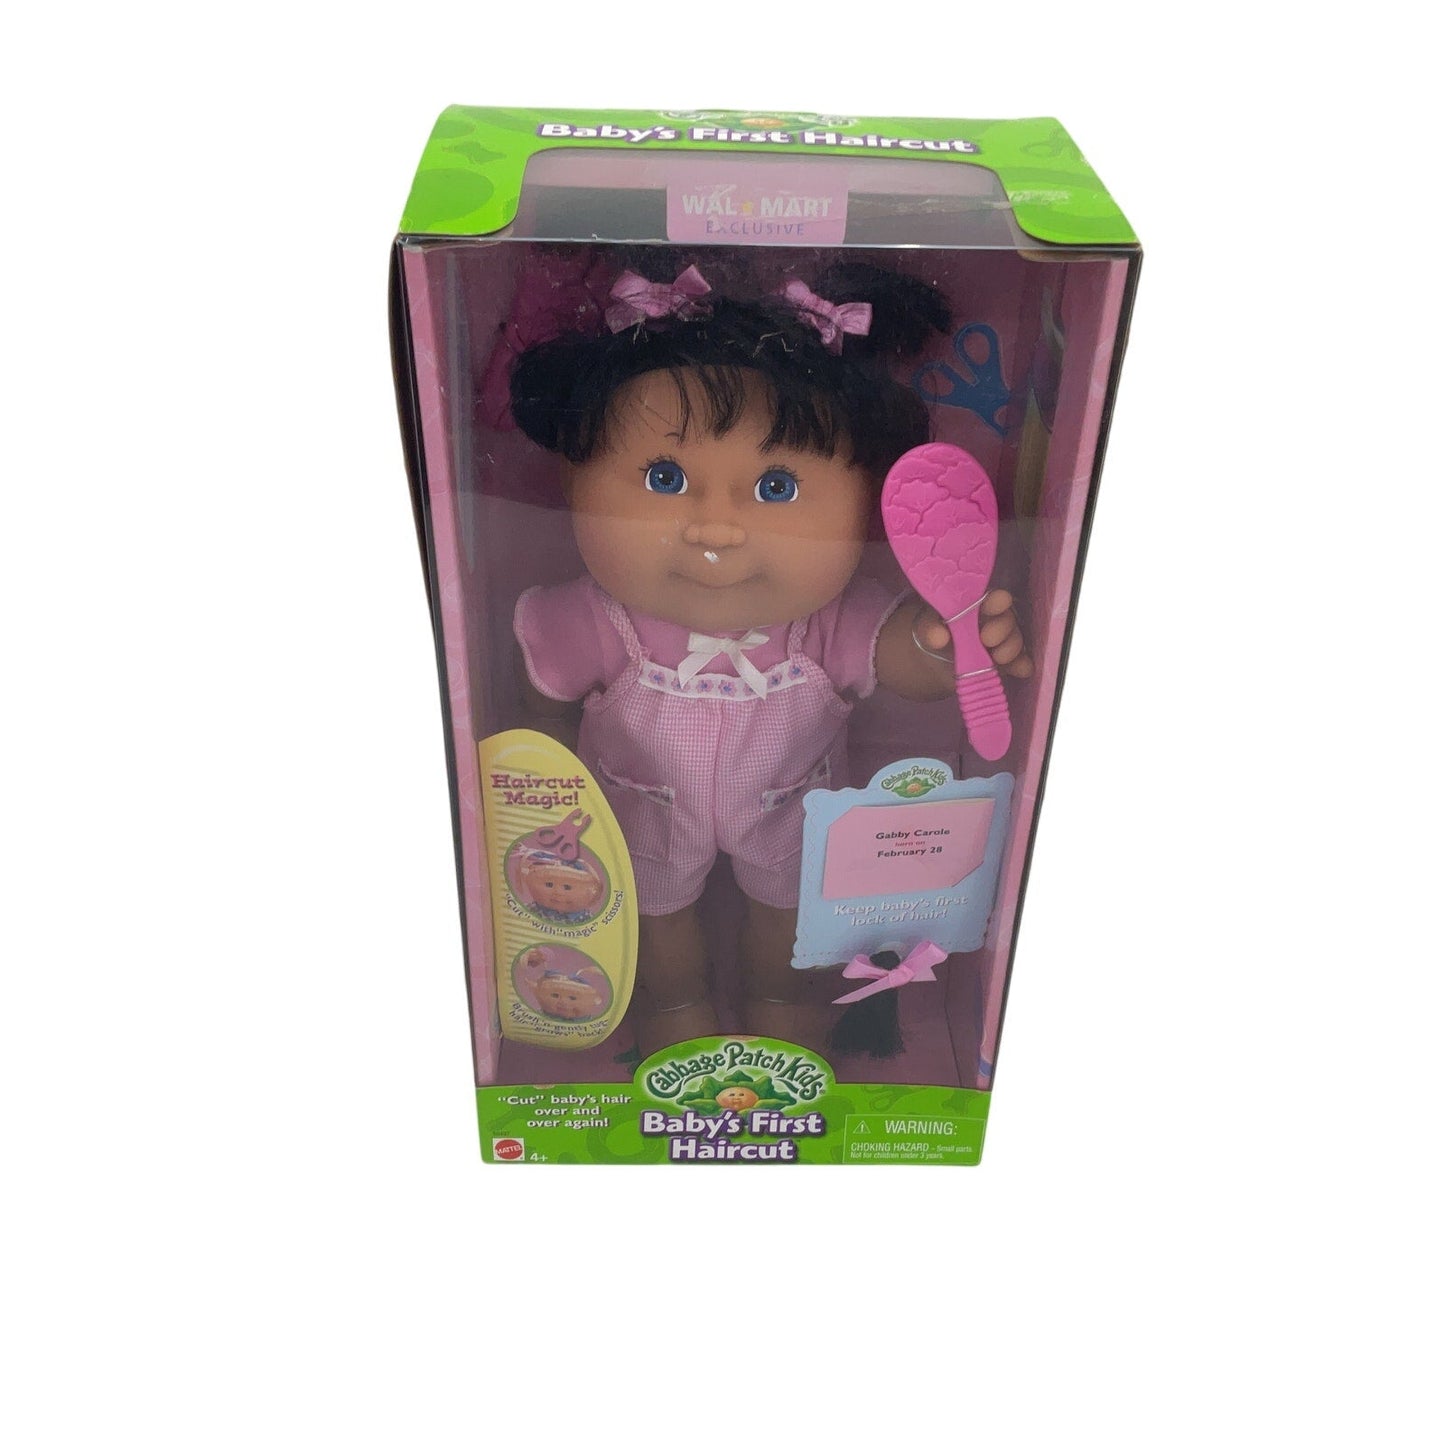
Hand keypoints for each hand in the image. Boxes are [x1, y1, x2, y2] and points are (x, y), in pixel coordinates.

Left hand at [913, 590, 1032, 678]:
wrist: (936, 662)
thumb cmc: (935, 633)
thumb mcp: (927, 627)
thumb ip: (930, 628)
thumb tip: (938, 638)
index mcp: (977, 603)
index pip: (992, 597)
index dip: (997, 600)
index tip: (998, 603)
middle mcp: (995, 620)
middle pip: (1006, 620)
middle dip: (1002, 627)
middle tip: (988, 639)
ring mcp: (1003, 642)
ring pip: (1015, 640)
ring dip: (1011, 648)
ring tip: (999, 658)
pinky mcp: (1008, 664)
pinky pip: (1021, 663)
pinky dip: (1022, 666)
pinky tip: (1021, 670)